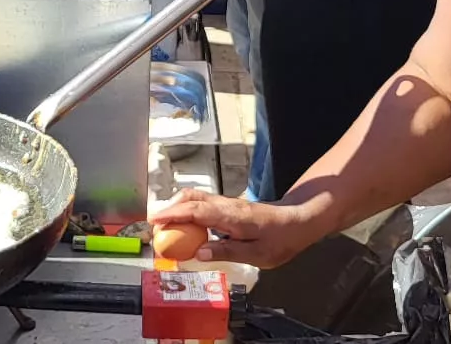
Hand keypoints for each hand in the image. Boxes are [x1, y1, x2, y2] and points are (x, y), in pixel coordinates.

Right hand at [150, 189, 324, 268]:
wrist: (298, 221)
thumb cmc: (280, 239)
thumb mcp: (257, 254)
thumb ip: (227, 252)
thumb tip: (198, 253)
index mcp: (231, 215)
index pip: (196, 210)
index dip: (173, 214)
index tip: (154, 221)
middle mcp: (226, 205)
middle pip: (190, 198)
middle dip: (168, 208)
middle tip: (152, 225)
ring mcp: (226, 203)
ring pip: (195, 198)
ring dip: (176, 207)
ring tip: (162, 225)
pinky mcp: (227, 207)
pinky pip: (201, 204)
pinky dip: (186, 210)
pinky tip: (182, 225)